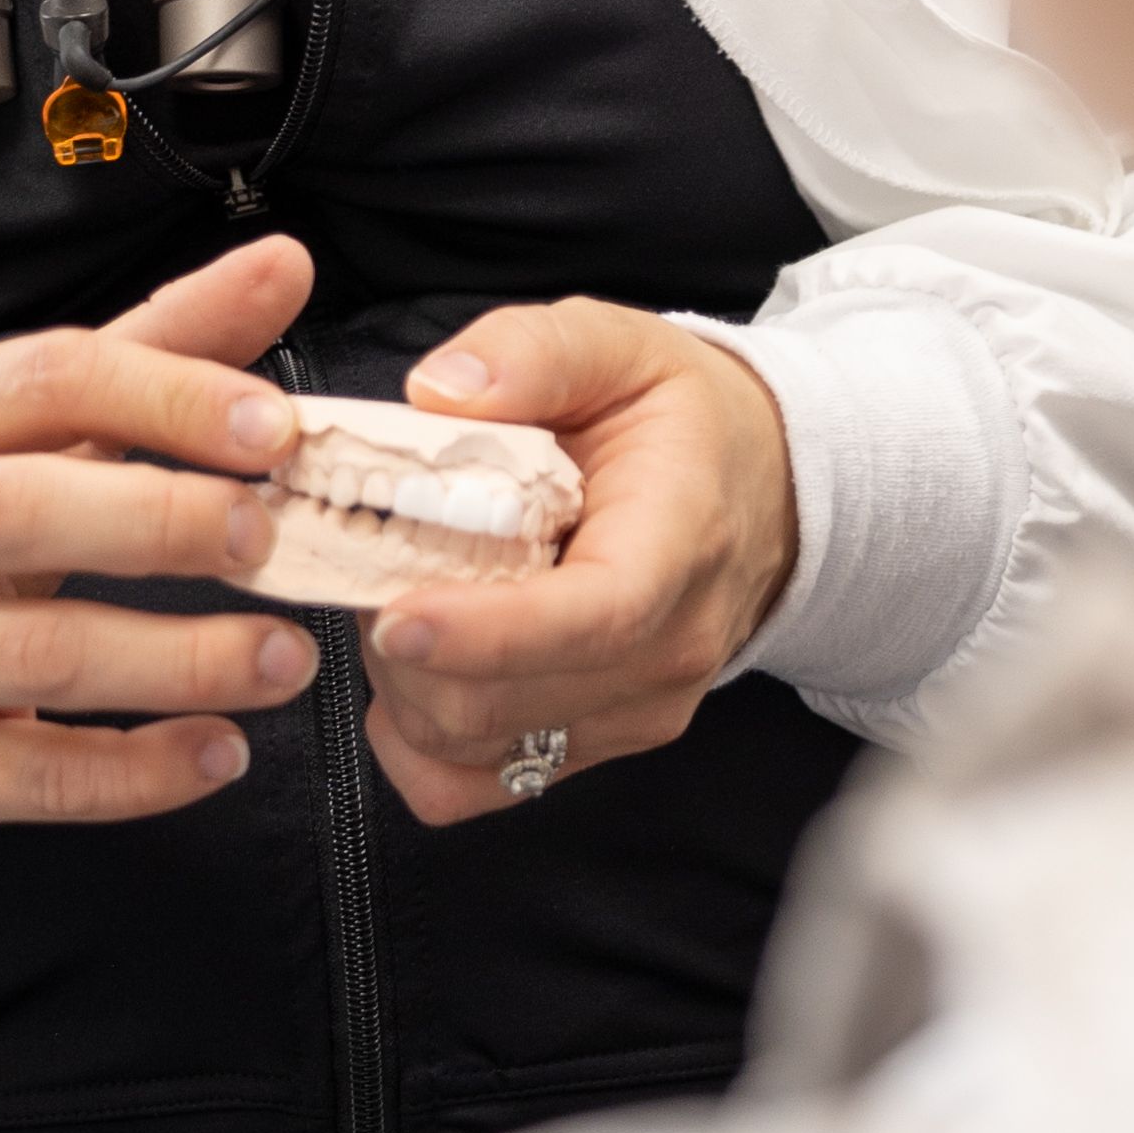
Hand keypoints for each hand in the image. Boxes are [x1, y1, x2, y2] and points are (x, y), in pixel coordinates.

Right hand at [0, 235, 324, 823]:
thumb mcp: (35, 421)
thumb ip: (163, 345)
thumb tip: (288, 263)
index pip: (47, 379)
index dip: (168, 396)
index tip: (279, 428)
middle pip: (20, 511)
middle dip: (157, 521)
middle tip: (268, 534)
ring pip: (34, 654)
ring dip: (173, 660)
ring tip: (285, 659)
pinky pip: (30, 778)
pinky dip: (135, 775)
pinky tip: (221, 752)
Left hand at [362, 305, 799, 827]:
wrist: (763, 495)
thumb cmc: (682, 423)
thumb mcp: (618, 345)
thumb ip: (532, 353)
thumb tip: (437, 393)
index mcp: (674, 547)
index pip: (589, 619)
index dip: (484, 633)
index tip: (395, 614)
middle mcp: (664, 654)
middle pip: (505, 701)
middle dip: (403, 645)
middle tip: (370, 564)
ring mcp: (632, 713)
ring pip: (474, 748)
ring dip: (403, 684)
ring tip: (403, 597)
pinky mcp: (595, 746)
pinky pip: (475, 786)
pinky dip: (418, 743)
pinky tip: (417, 670)